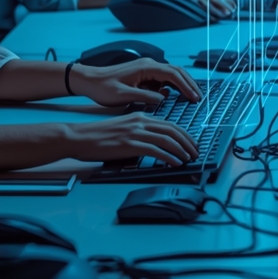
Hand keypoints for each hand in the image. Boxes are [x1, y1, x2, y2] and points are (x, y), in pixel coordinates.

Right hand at [58, 113, 200, 166]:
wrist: (81, 137)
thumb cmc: (100, 136)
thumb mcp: (124, 128)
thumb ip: (140, 133)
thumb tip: (154, 146)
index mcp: (141, 116)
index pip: (169, 124)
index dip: (184, 134)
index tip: (192, 143)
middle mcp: (141, 121)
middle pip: (172, 130)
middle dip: (188, 141)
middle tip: (196, 152)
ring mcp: (136, 132)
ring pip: (167, 139)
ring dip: (181, 150)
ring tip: (189, 158)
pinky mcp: (130, 144)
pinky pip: (156, 150)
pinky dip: (169, 156)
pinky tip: (175, 162)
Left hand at [68, 58, 201, 108]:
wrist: (88, 80)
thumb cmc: (103, 88)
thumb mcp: (123, 96)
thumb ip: (145, 97)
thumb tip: (164, 99)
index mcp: (146, 67)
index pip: (173, 74)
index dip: (186, 86)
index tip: (194, 98)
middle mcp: (148, 64)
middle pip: (176, 71)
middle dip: (188, 84)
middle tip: (198, 98)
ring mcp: (146, 68)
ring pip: (170, 74)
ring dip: (181, 84)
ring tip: (190, 97)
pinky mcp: (142, 74)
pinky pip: (162, 78)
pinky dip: (171, 86)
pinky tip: (173, 97)